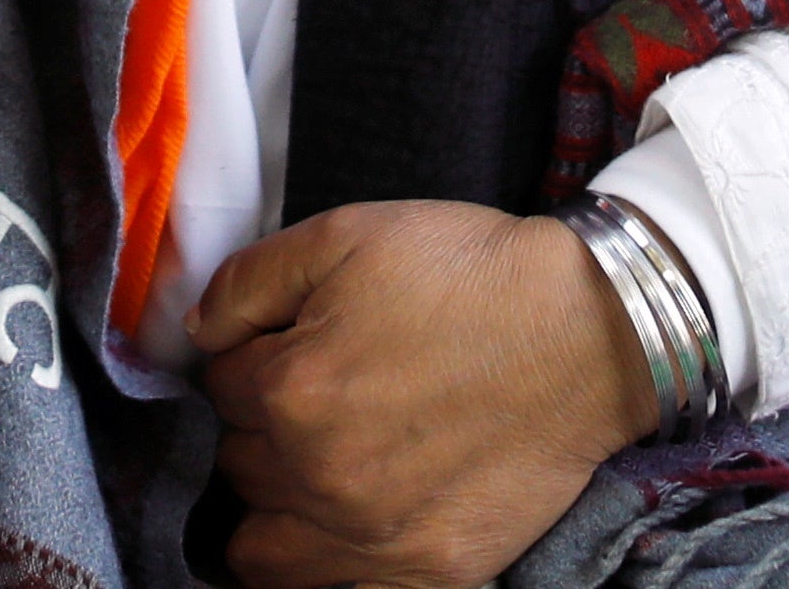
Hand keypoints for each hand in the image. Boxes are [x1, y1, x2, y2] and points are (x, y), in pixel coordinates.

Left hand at [198, 205, 651, 588]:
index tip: (288, 343)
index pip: (219, 385)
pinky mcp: (427, 575)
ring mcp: (371, 538)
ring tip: (310, 475)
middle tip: (312, 398)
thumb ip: (249, 280)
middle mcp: (318, 476)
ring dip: (272, 512)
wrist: (591, 332)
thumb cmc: (472, 275)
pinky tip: (337, 539)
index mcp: (290, 389)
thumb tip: (197, 332)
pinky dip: (324, 573)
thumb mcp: (348, 234)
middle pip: (239, 465)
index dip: (249, 355)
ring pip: (262, 553)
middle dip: (261, 429)